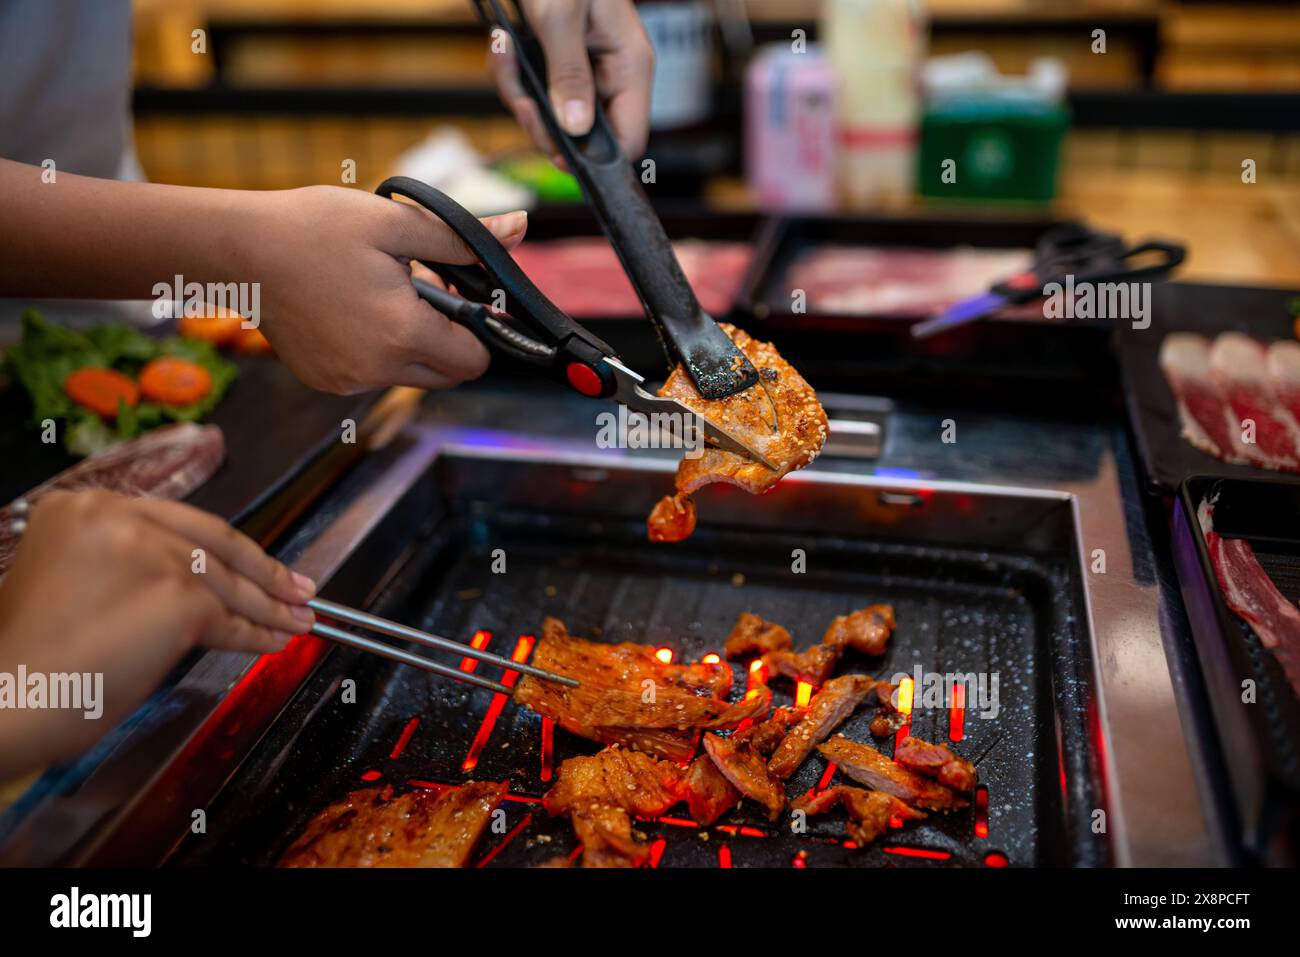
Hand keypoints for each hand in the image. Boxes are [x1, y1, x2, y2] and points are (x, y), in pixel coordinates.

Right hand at [0, 490, 315, 776]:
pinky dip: (256, 635)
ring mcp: (152, 555)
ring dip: (268, 607)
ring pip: (226, 583)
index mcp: (82, 506)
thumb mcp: (67, 581)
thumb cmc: (28, 657)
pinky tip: (272, 641)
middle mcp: (117, 517)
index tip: (254, 560)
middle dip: (262, 570)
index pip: (175, 523)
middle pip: (211, 543)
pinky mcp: (177, 598)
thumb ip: (122, 563)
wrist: (3, 698)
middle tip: (296, 587)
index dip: (223, 546)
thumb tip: (191, 581)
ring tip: (297, 621)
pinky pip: (229, 620)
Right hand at [221, 185, 527, 394]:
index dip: (476, 328)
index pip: (475, 360)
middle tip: (418, 288)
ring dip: (413, 344)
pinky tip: (352, 309)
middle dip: (448, 338)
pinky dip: (377, 351)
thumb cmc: (314, 228)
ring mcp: (347, 382)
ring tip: (381, 293)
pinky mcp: (325, 381)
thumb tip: (520, 228)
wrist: (238, 249)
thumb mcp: (396, 223)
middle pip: (447, 374)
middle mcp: (377, 371)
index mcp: (402, 335)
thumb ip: (463, 238)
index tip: (451, 292)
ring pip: (411, 376)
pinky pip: (373, 376)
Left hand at [490, 0, 654, 163]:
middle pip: (582, 137)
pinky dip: (510, 74)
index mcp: (629, 65)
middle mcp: (609, 74)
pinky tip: (502, 44)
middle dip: (543, 124)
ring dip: (518, 94)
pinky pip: (532, 90)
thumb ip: (570, 75)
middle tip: (522, 100)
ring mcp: (581, 70)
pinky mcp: (555, 63)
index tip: (558, 151)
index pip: (629, 140)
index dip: (595, 158)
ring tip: (505, 53)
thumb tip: (576, 129)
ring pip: (550, 116)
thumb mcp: (561, 17)